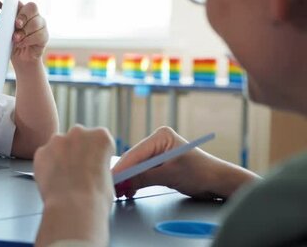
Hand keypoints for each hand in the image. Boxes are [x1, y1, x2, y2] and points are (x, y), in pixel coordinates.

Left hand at [11, 2, 47, 63]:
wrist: (20, 59)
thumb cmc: (13, 43)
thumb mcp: (7, 31)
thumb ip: (8, 21)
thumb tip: (9, 11)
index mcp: (24, 12)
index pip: (26, 4)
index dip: (21, 8)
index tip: (14, 16)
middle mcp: (34, 16)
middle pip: (33, 8)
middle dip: (23, 17)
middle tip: (17, 26)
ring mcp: (41, 26)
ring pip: (35, 23)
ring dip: (23, 32)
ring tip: (16, 39)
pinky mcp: (45, 36)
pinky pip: (39, 35)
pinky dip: (28, 40)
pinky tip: (22, 44)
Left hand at [34, 126, 115, 245]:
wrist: (73, 207)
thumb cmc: (95, 196)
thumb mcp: (108, 175)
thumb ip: (98, 163)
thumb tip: (91, 168)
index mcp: (101, 136)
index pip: (100, 139)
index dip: (97, 154)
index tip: (95, 164)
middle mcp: (79, 133)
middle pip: (78, 139)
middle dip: (77, 151)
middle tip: (79, 171)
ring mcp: (57, 140)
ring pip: (59, 146)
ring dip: (61, 156)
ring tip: (65, 177)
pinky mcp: (41, 151)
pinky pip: (44, 156)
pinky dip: (47, 165)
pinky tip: (53, 180)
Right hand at [112, 126, 253, 198]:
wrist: (217, 181)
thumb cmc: (201, 172)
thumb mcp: (170, 174)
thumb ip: (145, 177)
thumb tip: (123, 182)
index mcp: (161, 136)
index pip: (135, 152)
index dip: (122, 167)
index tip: (110, 178)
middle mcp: (157, 142)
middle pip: (133, 159)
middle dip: (123, 174)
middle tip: (111, 187)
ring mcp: (157, 153)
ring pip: (136, 167)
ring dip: (128, 179)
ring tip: (119, 192)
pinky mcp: (158, 164)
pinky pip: (142, 172)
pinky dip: (136, 181)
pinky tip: (129, 190)